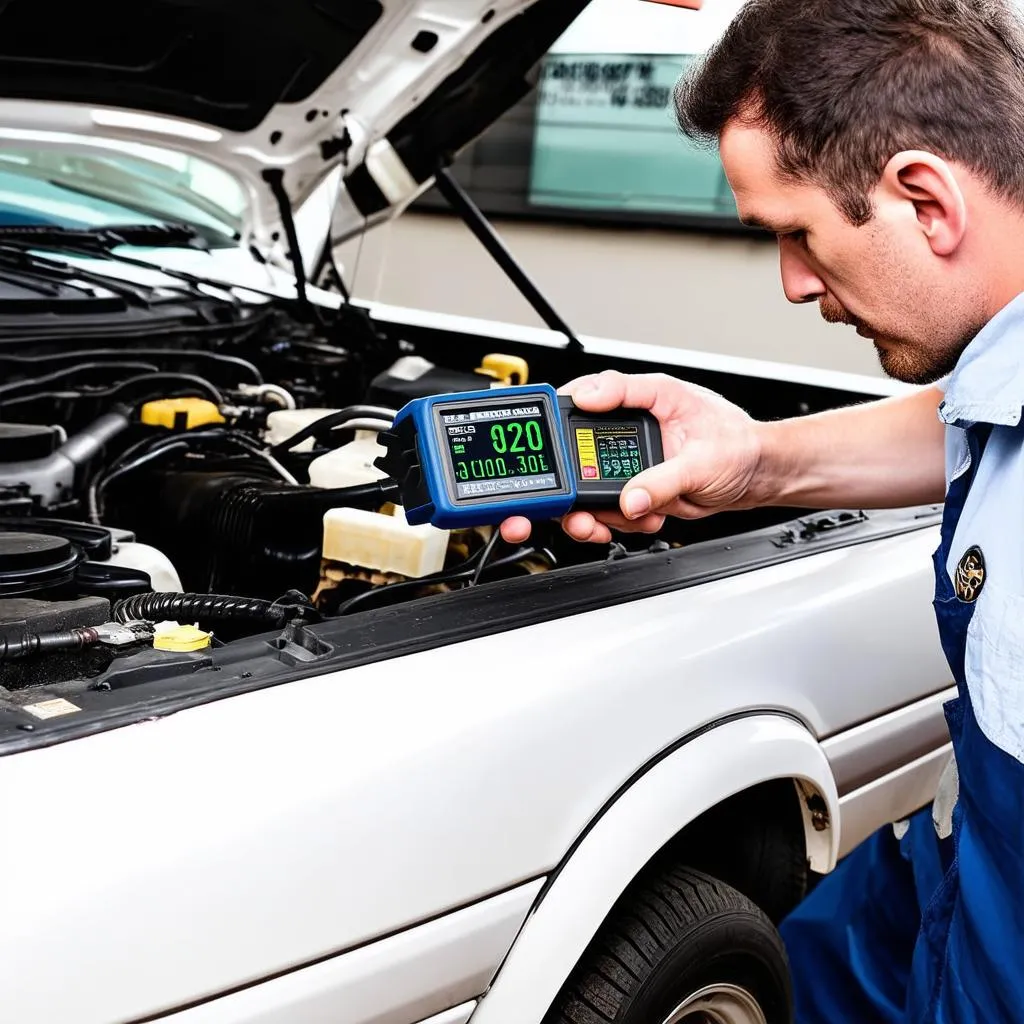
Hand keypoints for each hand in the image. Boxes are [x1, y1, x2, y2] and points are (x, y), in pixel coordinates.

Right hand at [499, 370, 765, 544]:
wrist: (754, 476)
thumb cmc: (738, 444)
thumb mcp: (703, 458)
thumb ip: (663, 479)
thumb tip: (630, 497)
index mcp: (644, 399)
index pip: (593, 392)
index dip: (566, 407)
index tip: (556, 429)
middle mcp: (628, 428)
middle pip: (575, 447)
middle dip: (567, 481)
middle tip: (567, 504)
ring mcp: (626, 460)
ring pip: (584, 486)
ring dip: (592, 512)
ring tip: (611, 522)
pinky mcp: (631, 488)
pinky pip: (605, 511)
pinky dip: (615, 524)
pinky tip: (643, 519)